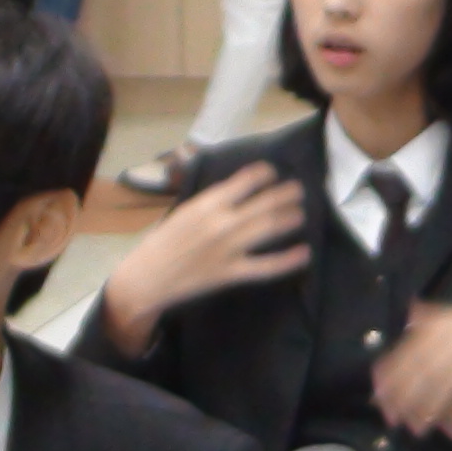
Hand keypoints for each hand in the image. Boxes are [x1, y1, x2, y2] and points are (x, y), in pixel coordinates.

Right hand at [97, 164, 310, 351]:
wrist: (147, 278)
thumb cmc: (161, 243)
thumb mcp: (183, 212)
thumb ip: (210, 203)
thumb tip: (236, 192)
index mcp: (206, 204)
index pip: (243, 182)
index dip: (263, 174)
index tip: (272, 172)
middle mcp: (221, 223)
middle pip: (263, 204)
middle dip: (284, 195)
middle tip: (299, 190)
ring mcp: (228, 249)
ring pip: (268, 229)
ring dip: (289, 218)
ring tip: (301, 213)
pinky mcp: (231, 273)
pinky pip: (266, 266)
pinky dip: (287, 260)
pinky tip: (304, 252)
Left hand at [374, 287, 451, 441]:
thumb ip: (441, 314)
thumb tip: (410, 314)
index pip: (414, 345)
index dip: (393, 371)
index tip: (377, 394)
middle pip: (427, 366)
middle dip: (407, 395)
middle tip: (393, 420)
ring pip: (450, 381)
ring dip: (432, 407)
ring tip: (419, 430)